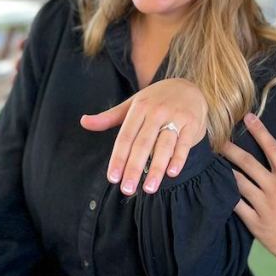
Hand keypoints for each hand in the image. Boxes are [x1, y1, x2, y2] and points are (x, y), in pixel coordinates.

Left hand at [81, 78, 207, 195]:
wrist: (188, 86)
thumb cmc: (156, 100)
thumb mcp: (133, 104)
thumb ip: (109, 117)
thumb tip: (84, 122)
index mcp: (139, 108)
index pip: (125, 137)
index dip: (118, 158)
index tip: (113, 178)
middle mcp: (157, 112)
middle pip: (143, 144)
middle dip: (134, 168)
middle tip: (127, 189)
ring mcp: (176, 117)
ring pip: (164, 145)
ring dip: (156, 168)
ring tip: (149, 188)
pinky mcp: (192, 123)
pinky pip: (184, 143)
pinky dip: (178, 158)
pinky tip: (171, 173)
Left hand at [222, 113, 275, 269]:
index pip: (272, 147)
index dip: (259, 131)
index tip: (247, 118)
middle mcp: (274, 187)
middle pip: (247, 163)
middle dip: (230, 150)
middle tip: (216, 140)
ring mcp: (263, 205)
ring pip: (239, 183)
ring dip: (226, 172)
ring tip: (213, 164)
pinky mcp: (255, 223)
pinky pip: (237, 207)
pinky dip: (228, 198)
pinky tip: (218, 191)